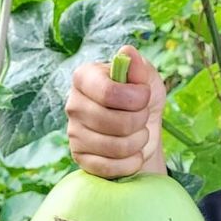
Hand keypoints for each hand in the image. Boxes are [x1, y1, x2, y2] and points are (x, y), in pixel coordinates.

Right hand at [65, 45, 166, 178]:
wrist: (143, 130)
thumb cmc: (143, 100)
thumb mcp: (148, 80)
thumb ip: (139, 67)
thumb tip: (127, 52)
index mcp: (85, 78)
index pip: (109, 92)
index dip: (136, 97)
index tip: (145, 95)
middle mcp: (73, 104)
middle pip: (115, 122)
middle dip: (140, 122)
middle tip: (142, 118)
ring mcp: (73, 133)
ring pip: (114, 147)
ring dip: (138, 143)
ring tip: (139, 135)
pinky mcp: (80, 159)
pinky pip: (109, 168)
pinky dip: (131, 163)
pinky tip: (133, 153)